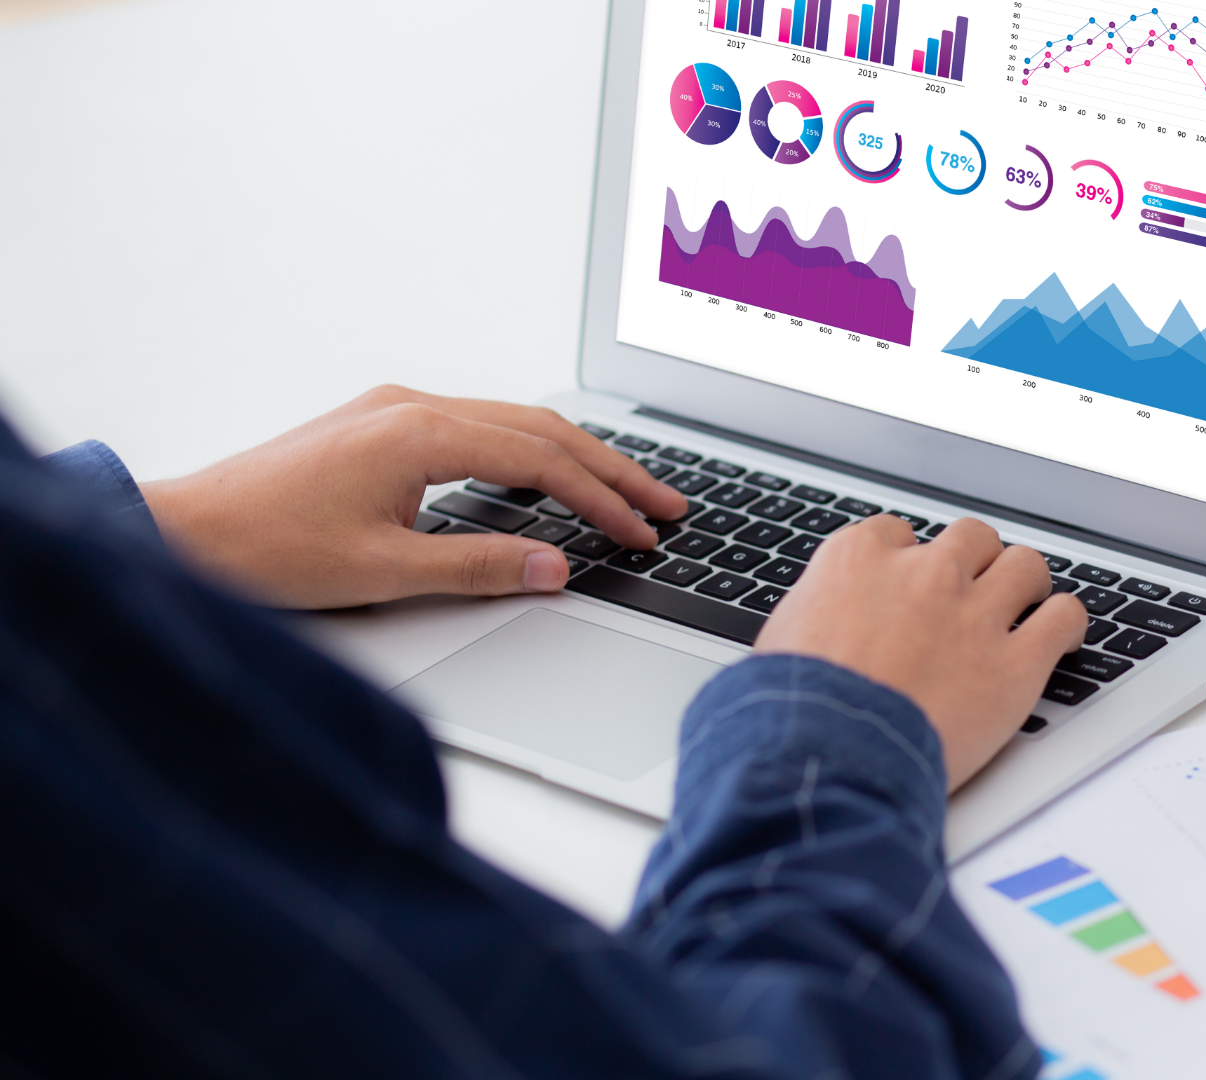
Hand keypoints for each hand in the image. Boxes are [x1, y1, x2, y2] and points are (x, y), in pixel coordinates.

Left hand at [140, 385, 685, 608]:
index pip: (541, 460)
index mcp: (419, 432)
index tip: (643, 533)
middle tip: (666, 505)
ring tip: (625, 491)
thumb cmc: (265, 549)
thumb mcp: (384, 571)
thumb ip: (480, 566)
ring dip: (575, 457)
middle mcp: (411, 407)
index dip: (602, 500)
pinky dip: (529, 453)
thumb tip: (557, 565)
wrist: (181, 531)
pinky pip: (479, 427)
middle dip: (611, 469)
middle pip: (541, 429)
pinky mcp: (381, 426)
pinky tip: (547, 478)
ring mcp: (394, 410)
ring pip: (513, 422)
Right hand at [754, 515, 1086, 790]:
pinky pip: (1063, 618)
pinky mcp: (1015, 665)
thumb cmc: (793, 712)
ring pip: (1024, 565)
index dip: (908, 561)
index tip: (910, 584)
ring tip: (1028, 603)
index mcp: (859, 560)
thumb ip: (817, 615)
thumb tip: (819, 626)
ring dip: (1026, 583)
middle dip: (975, 561)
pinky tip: (1063, 636)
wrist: (826, 758)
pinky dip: (1067, 623)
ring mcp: (974, 615)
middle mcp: (923, 574)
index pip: (897, 534)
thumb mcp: (783, 642)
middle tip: (975, 591)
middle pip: (971, 538)